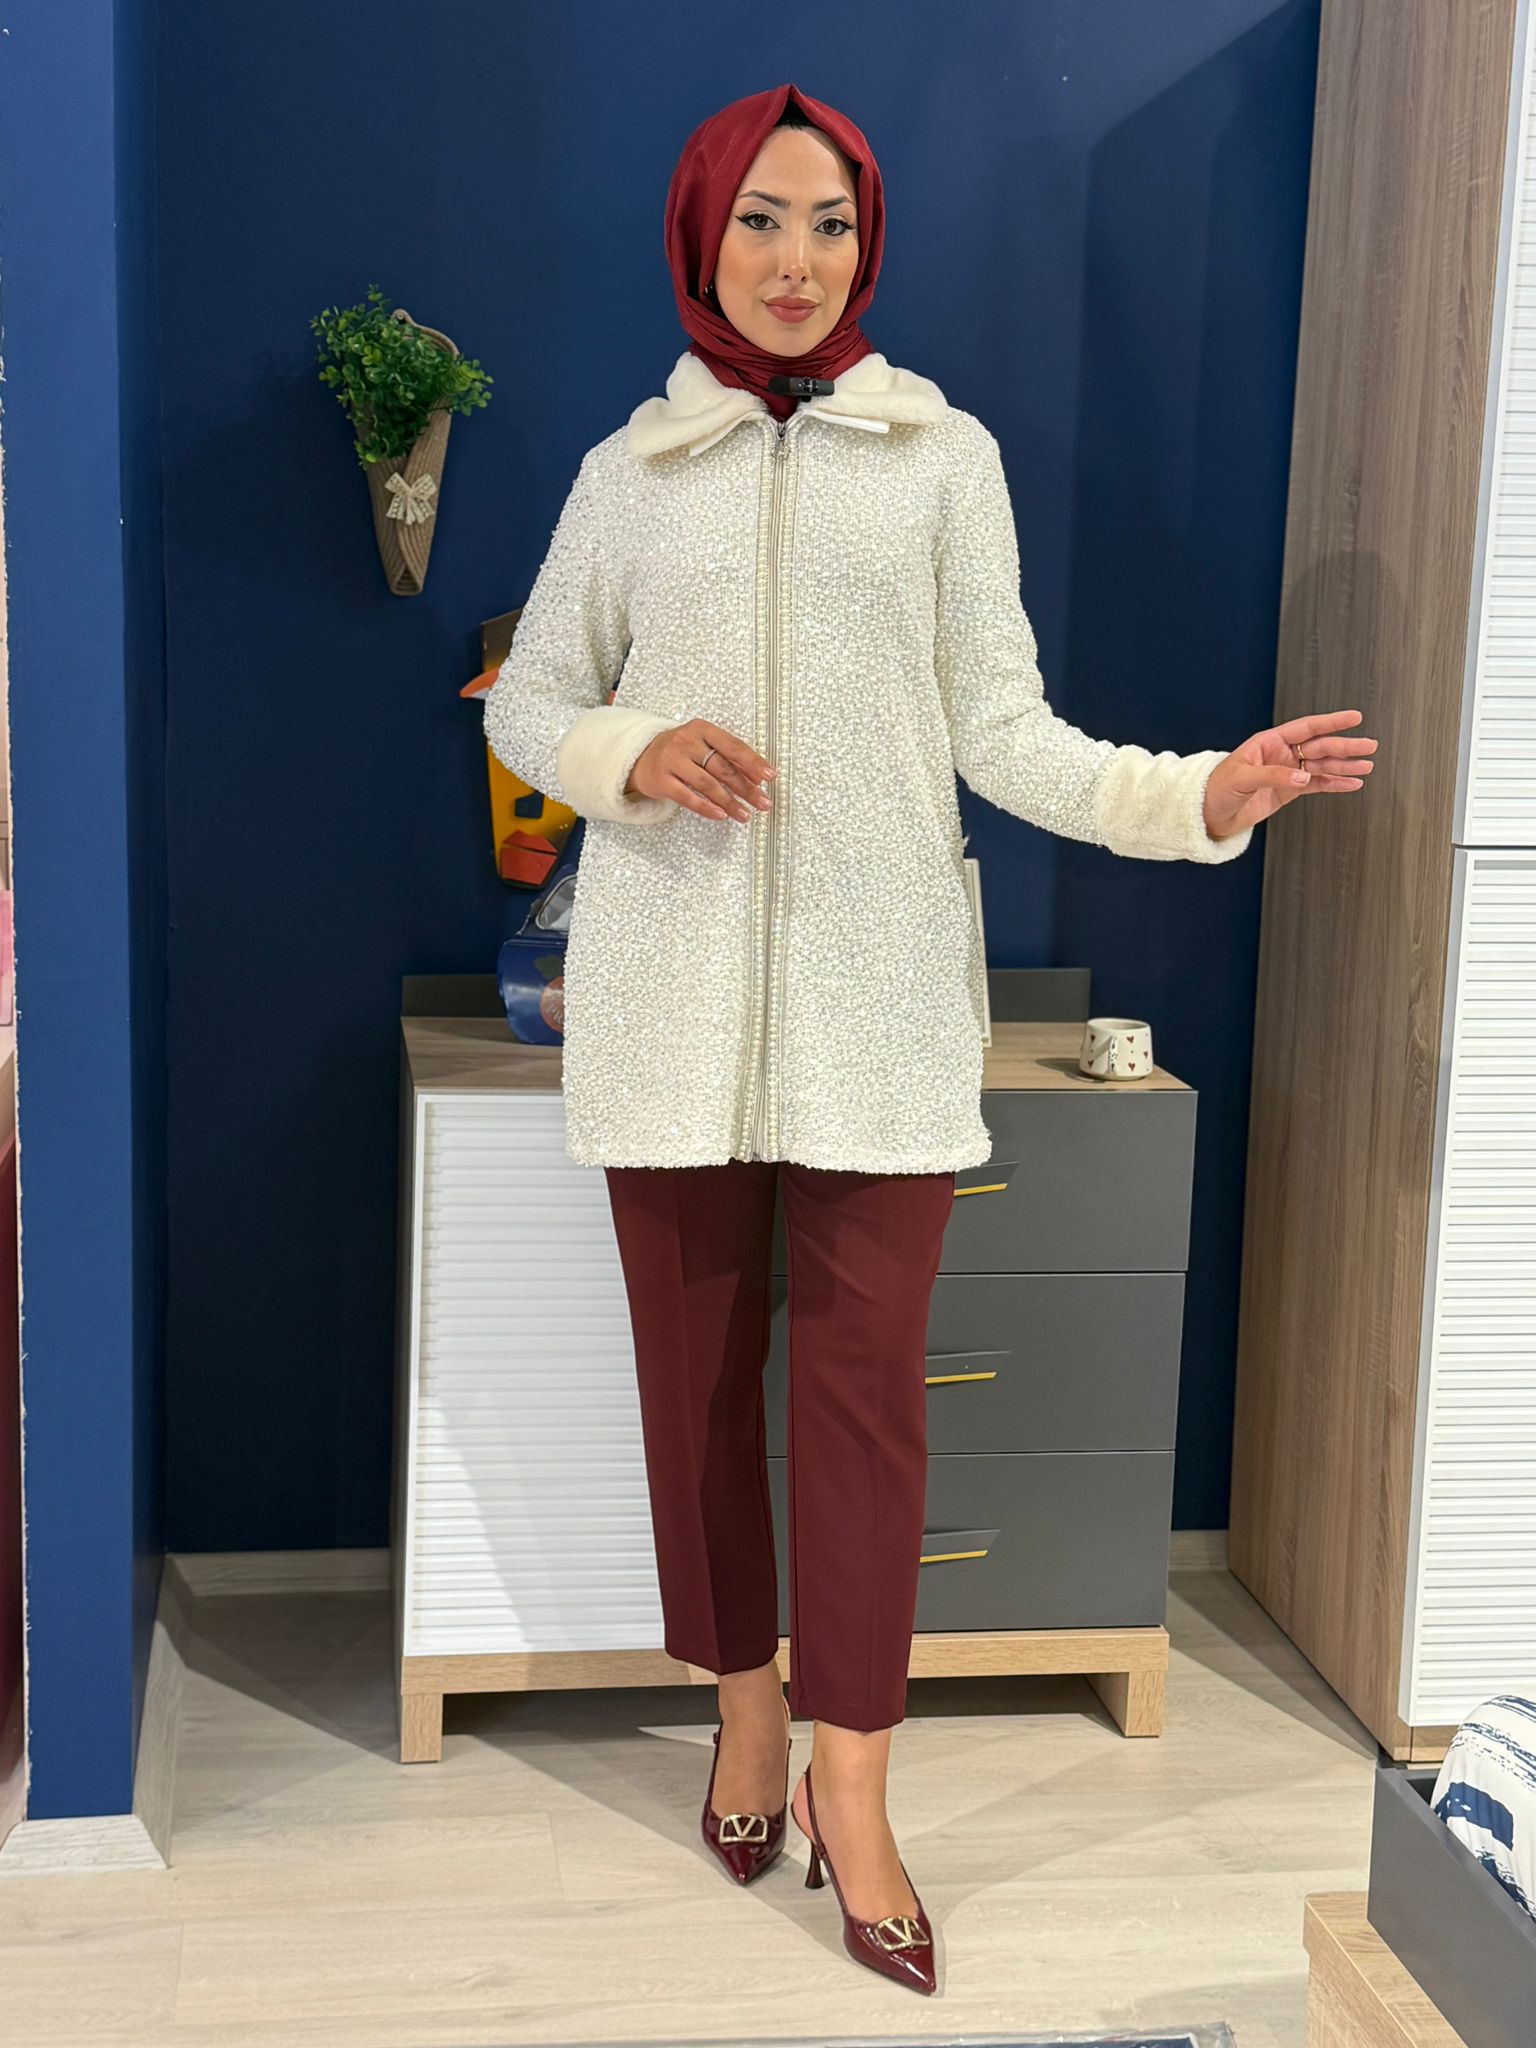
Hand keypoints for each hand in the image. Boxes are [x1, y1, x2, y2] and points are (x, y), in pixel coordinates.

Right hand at [625, 718, 777, 822]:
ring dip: (730, 802)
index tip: (769, 776)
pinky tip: (721, 815)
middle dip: (746, 788)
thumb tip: (756, 778)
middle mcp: (686, 742)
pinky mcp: (661, 780)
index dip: (753, 762)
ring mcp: (672, 760)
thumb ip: (727, 758)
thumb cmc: (680, 752)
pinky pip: (688, 797)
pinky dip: (707, 808)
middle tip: (763, 802)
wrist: (641, 758)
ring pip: (708, 784)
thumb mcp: (702, 745)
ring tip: (745, 814)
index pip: (733, 746)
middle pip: (723, 768)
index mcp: (702, 729)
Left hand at [1202, 708, 1377, 839]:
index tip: (1355, 717)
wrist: (1209, 814)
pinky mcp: (1289, 791)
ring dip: (1345, 766)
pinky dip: (1335, 785)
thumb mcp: (1242, 778)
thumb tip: (1302, 779)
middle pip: (1320, 747)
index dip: (1331, 722)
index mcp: (1269, 742)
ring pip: (1322, 767)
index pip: (1307, 728)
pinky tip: (1352, 783)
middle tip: (1369, 746)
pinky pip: (1317, 785)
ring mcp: (1287, 773)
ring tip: (1367, 766)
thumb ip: (1273, 776)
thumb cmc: (1217, 789)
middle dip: (1345, 747)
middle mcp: (1282, 755)